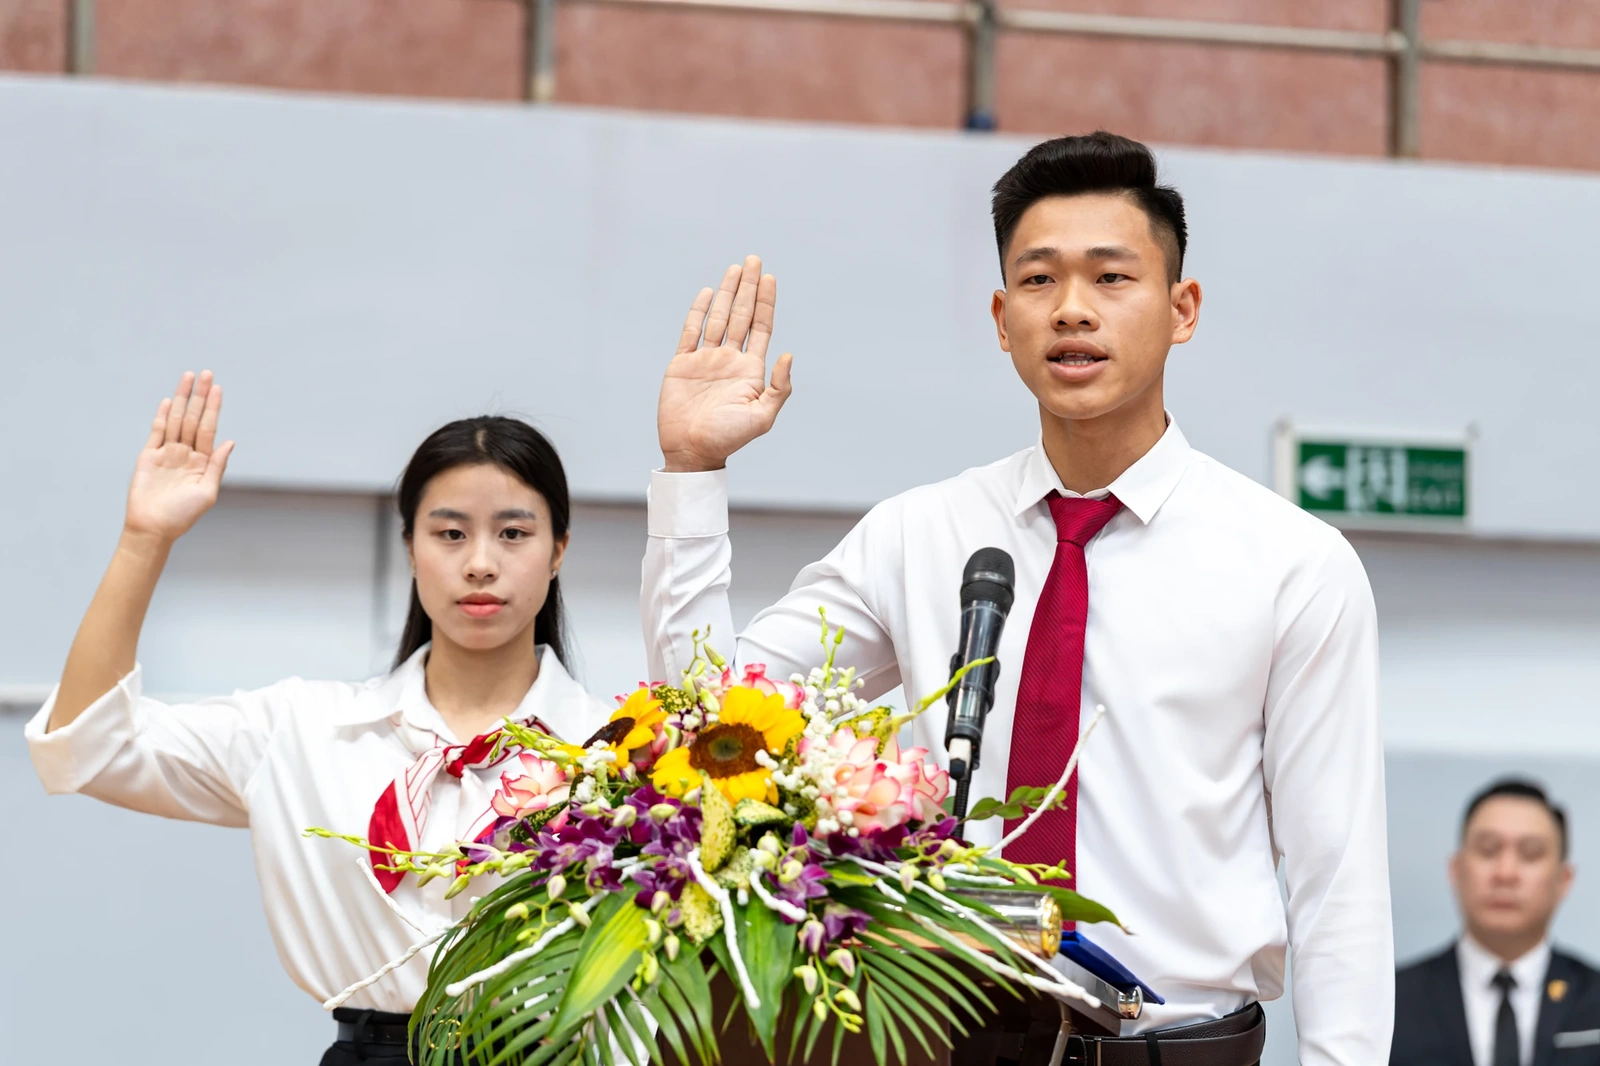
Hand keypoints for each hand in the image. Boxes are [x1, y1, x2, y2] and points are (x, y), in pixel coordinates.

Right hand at [123, 370, 234, 543]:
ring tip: (189, 378)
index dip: (214, 408)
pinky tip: (170, 401)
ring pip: (177, 420)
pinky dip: (163, 416)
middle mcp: (186, 453)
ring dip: (183, 399)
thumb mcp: (208, 492)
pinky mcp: (148, 456)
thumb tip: (230, 442)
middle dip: (200, 396)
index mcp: (202, 461)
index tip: (218, 389)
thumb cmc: (183, 515)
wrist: (153, 528)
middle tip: (206, 373)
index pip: (209, 428)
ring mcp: (167, 453)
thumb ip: (217, 466)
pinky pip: (157, 432)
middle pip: (194, 418)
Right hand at [658, 255, 793, 471]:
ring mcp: (706, 360)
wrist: (692, 452)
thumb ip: (779, 387)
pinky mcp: (682, 364)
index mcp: (750, 370)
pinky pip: (691, 332)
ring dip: (728, 292)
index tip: (769, 278)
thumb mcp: (762, 417)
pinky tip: (709, 293)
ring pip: (719, 317)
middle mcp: (730, 359)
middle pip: (742, 315)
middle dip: (748, 287)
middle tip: (754, 259)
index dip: (765, 302)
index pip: (761, 327)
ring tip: (736, 268)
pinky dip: (699, 311)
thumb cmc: (729, 439)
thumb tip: (788, 353)